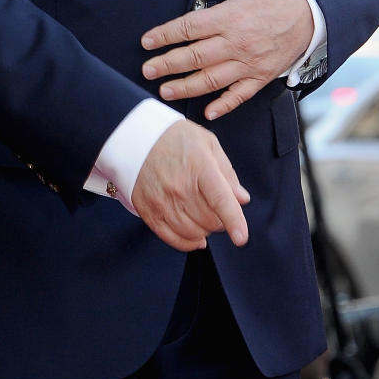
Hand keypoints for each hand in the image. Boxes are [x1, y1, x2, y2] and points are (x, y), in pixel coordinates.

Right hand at [131, 121, 249, 250]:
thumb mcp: (206, 143)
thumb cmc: (174, 138)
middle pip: (210, 221)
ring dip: (204, 230)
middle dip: (220, 220)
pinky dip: (188, 242)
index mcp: (199, 166)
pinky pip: (172, 238)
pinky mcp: (149, 211)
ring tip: (203, 216)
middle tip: (216, 208)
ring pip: (193, 232)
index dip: (233, 221)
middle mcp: (179, 186)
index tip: (241, 238)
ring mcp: (162, 201)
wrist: (136, 136)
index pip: (220, 199)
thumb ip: (227, 172)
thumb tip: (242, 199)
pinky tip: (195, 237)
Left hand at [141, 0, 313, 120]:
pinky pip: (240, 95)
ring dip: (187, 87)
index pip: (190, 27)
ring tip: (164, 91)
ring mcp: (250, 63)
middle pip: (196, 57)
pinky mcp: (261, 76)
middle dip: (168, 64)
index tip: (147, 41)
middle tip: (147, 70)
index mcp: (231, 17)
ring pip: (212, 79)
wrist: (312, 14)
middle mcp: (237, 43)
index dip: (166, 34)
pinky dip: (224, 105)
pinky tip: (207, 113)